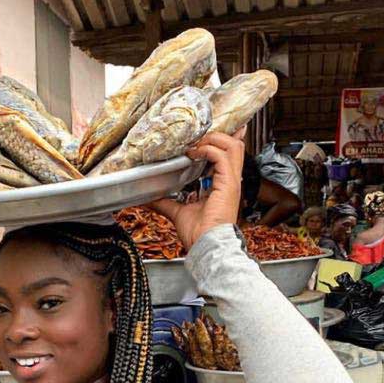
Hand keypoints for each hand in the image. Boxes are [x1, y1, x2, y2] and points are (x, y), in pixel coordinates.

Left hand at [150, 129, 245, 252]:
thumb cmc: (199, 235)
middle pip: (234, 145)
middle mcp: (230, 181)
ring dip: (213, 139)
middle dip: (215, 136)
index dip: (216, 143)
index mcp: (223, 185)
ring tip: (195, 145)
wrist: (206, 246)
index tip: (196, 140)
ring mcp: (231, 181)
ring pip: (233, 145)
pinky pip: (222, 156)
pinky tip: (192, 153)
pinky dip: (207, 150)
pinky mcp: (228, 184)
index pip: (227, 155)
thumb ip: (166, 202)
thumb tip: (149, 198)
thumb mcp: (178, 212)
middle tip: (195, 139)